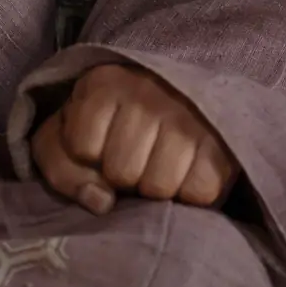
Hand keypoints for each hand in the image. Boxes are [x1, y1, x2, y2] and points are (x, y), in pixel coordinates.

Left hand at [30, 64, 237, 215]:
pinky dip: (190, 194)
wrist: (180, 98)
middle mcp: (148, 91)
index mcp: (103, 83)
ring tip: (158, 166)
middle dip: (123, 177)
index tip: (99, 144)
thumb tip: (102, 202)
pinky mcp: (223, 141)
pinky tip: (185, 172)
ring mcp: (189, 115)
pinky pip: (199, 193)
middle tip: (134, 158)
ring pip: (159, 187)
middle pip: (122, 172)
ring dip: (156, 188)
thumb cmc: (112, 124)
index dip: (87, 158)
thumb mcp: (68, 136)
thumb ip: (61, 169)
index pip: (82, 147)